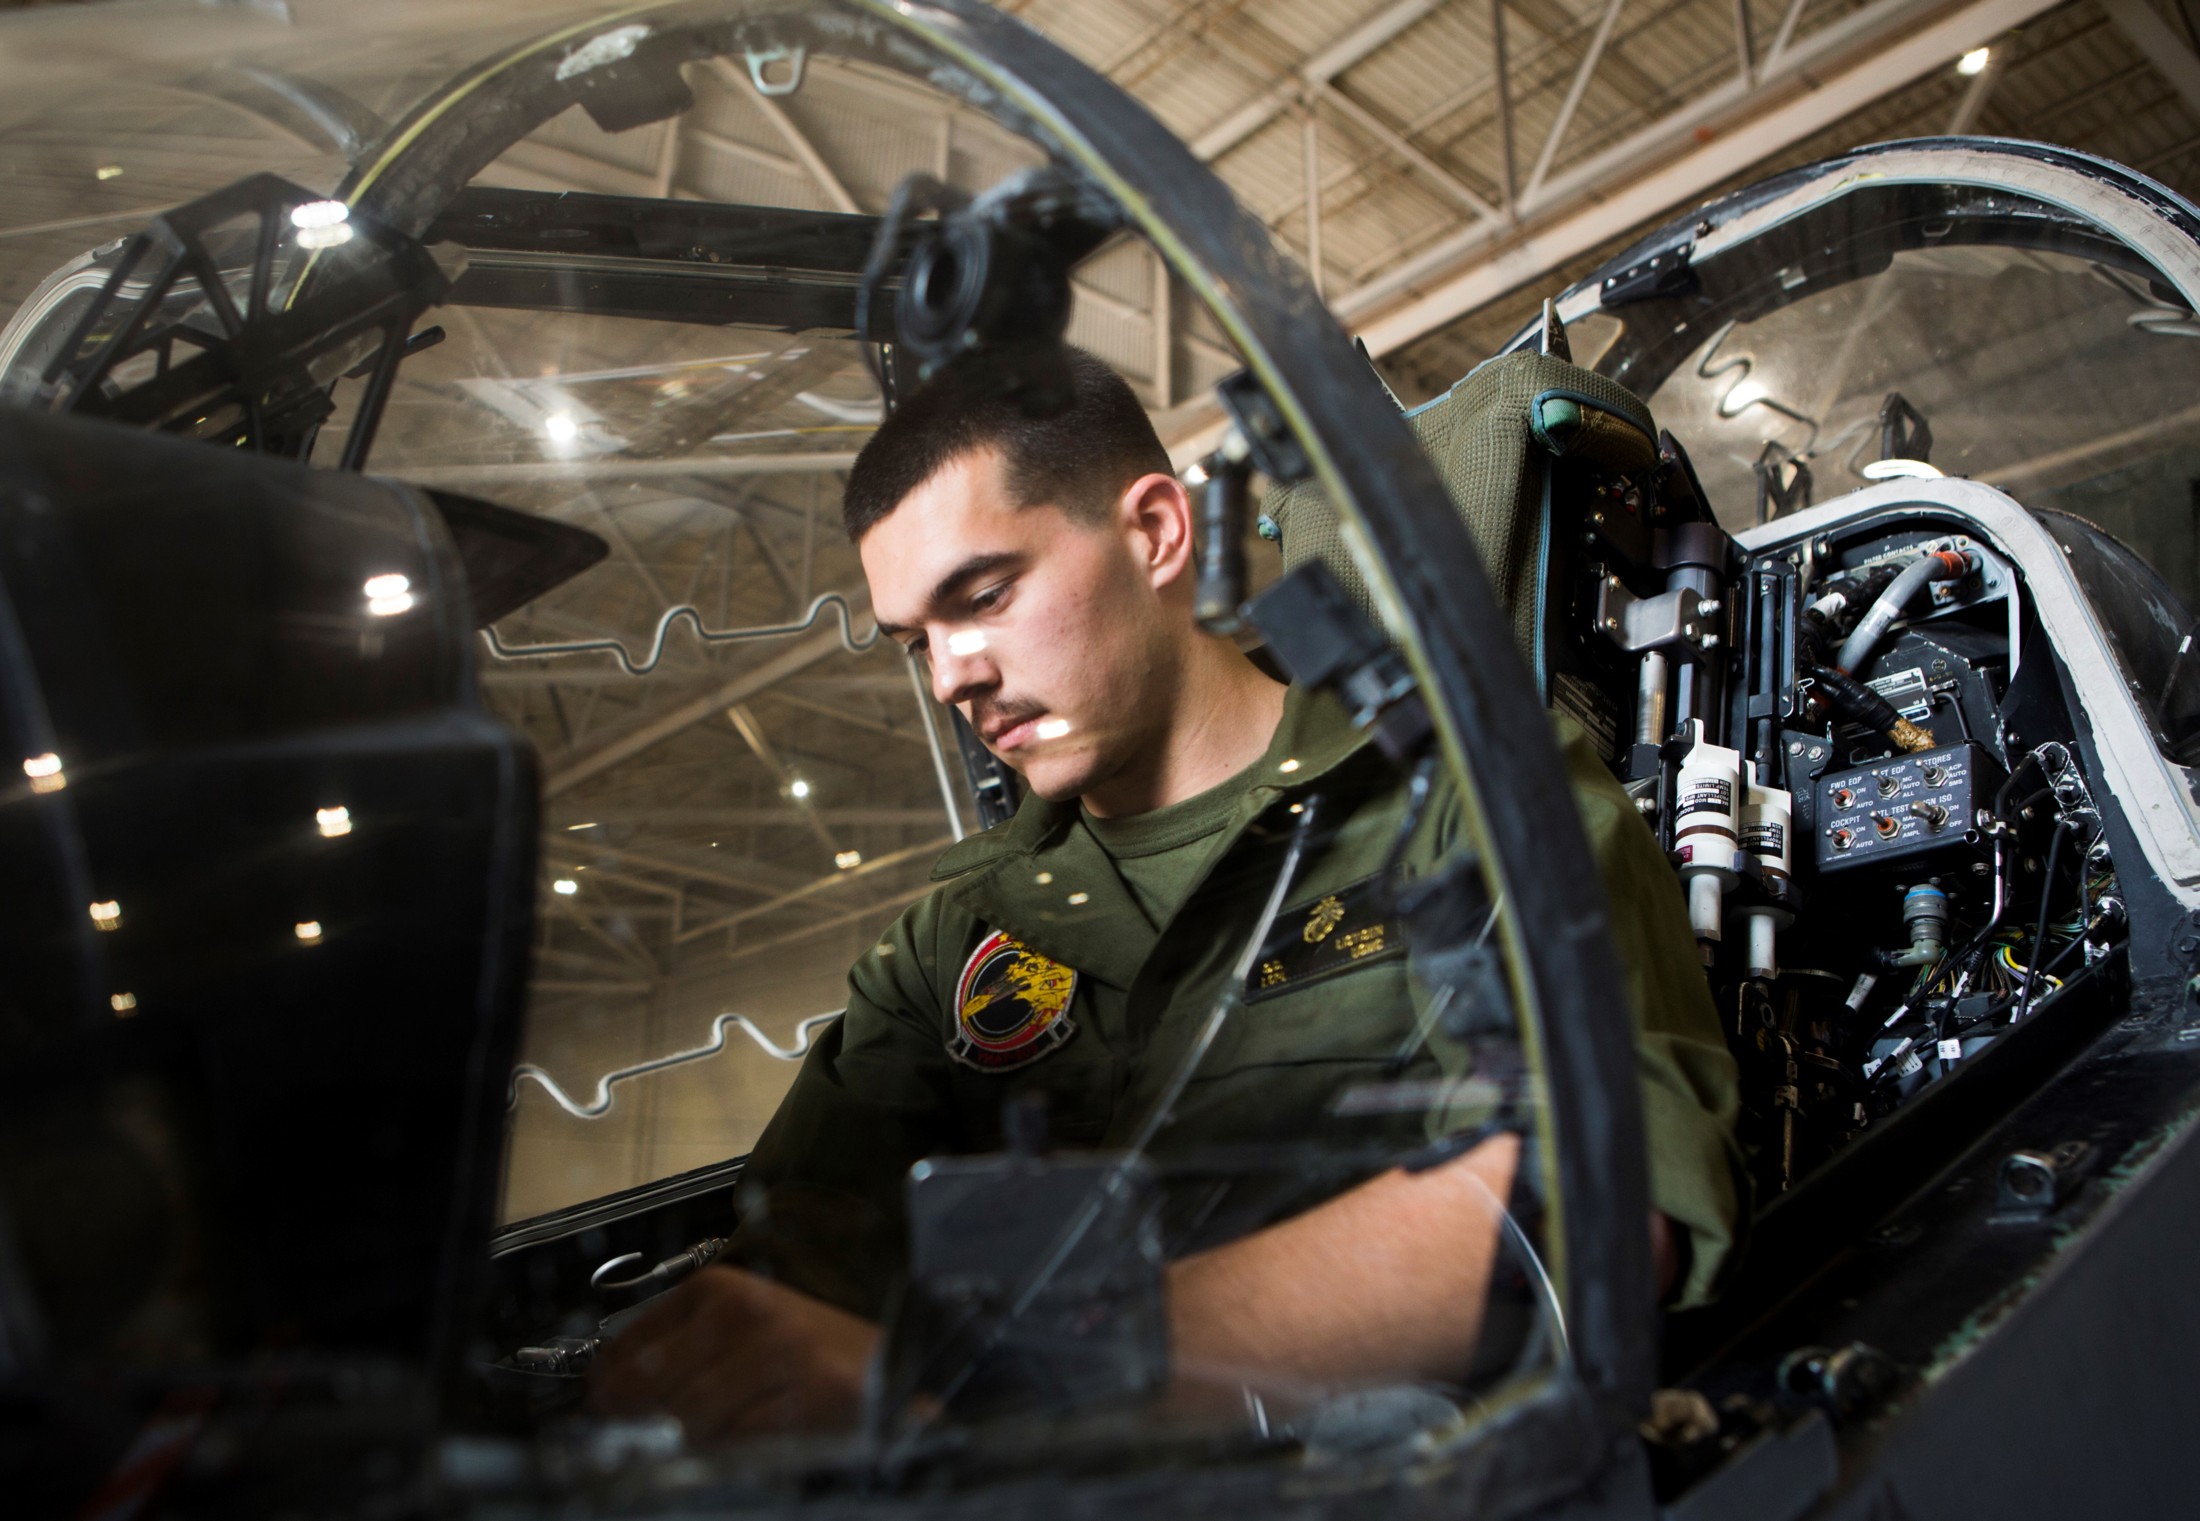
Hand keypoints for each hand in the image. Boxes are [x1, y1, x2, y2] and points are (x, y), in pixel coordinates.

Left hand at [588, 1265, 878, 1442]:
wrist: (889, 1372)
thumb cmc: (805, 1357)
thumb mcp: (736, 1334)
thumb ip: (674, 1355)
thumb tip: (601, 1396)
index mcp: (717, 1289)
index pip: (623, 1351)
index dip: (605, 1395)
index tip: (604, 1419)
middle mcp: (744, 1311)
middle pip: (645, 1392)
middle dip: (638, 1427)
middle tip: (644, 1445)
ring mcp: (779, 1351)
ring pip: (686, 1423)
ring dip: (689, 1446)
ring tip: (715, 1440)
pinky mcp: (810, 1394)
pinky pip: (738, 1445)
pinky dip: (735, 1456)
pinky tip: (755, 1444)